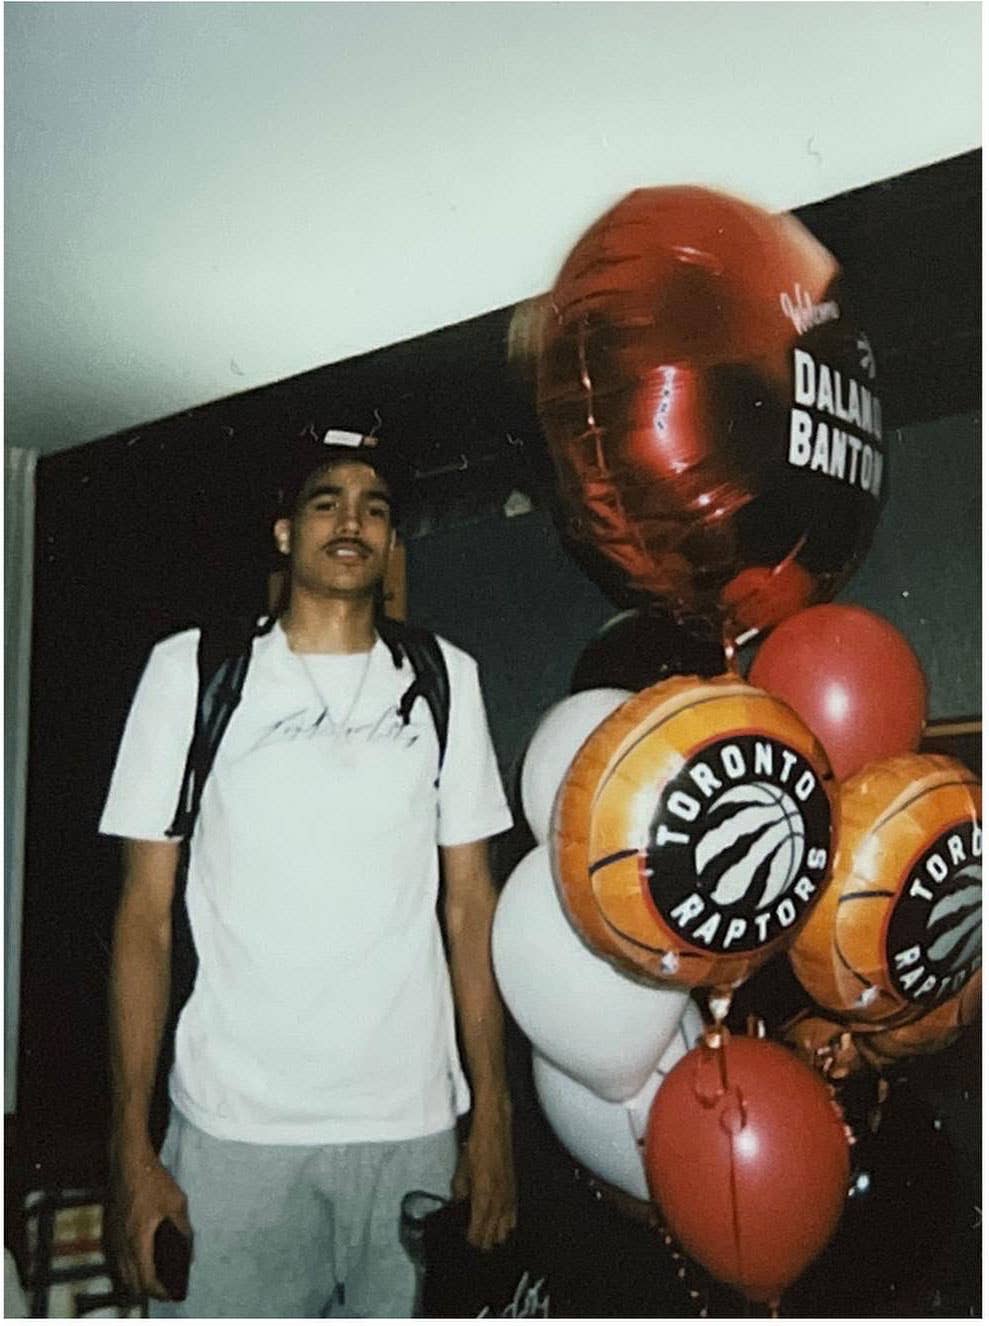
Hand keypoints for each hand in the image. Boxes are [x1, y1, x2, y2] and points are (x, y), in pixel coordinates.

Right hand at [107, 1143, 190, 1300]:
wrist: (128, 1161)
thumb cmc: (153, 1180)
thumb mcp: (176, 1203)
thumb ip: (183, 1228)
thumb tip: (189, 1249)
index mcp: (138, 1240)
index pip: (146, 1280)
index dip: (159, 1291)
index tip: (171, 1293)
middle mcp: (121, 1244)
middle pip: (131, 1282)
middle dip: (147, 1289)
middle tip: (164, 1288)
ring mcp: (112, 1237)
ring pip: (121, 1271)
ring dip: (135, 1278)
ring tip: (154, 1277)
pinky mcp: (109, 1229)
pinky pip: (116, 1257)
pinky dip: (127, 1265)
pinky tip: (139, 1258)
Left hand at [451, 1095, 516, 1250]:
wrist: (496, 1127)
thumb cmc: (477, 1145)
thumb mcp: (462, 1169)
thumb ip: (460, 1191)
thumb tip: (457, 1205)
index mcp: (483, 1197)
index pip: (478, 1231)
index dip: (472, 1241)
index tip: (465, 1245)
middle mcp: (499, 1201)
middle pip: (494, 1234)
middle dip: (484, 1243)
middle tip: (475, 1246)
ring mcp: (509, 1196)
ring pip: (506, 1229)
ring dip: (497, 1236)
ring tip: (488, 1240)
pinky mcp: (515, 1189)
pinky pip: (513, 1215)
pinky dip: (508, 1224)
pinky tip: (504, 1228)